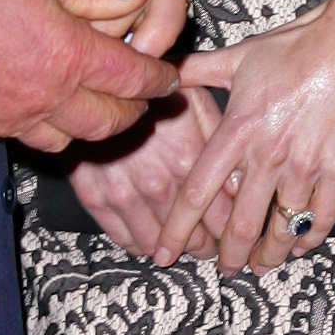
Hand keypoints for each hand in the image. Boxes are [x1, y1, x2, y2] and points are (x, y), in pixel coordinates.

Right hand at [0, 0, 179, 148]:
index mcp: (70, 55)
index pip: (132, 78)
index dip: (158, 80)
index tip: (169, 79)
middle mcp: (50, 96)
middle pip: (110, 121)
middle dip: (134, 111)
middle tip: (142, 98)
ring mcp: (17, 117)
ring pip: (72, 139)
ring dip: (94, 126)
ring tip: (98, 107)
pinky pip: (33, 139)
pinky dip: (52, 131)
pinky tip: (49, 110)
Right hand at [64, 88, 227, 259]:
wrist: (94, 84)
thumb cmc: (150, 90)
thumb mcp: (195, 101)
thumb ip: (219, 142)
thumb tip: (240, 180)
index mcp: (188, 161)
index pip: (222, 220)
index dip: (232, 231)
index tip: (235, 233)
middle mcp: (158, 185)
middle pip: (193, 240)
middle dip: (207, 246)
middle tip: (212, 246)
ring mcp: (124, 194)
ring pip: (158, 246)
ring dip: (173, 250)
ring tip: (182, 245)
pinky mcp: (95, 198)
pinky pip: (124, 239)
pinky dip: (141, 245)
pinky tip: (150, 239)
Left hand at [160, 0, 334, 272]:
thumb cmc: (300, 44)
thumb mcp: (240, 56)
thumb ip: (197, 71)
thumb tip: (163, 72)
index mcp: (238, 130)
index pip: (196, 193)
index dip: (177, 230)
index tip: (164, 254)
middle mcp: (268, 155)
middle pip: (239, 226)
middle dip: (226, 257)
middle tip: (223, 268)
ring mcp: (306, 167)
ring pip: (279, 231)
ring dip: (266, 256)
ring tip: (259, 266)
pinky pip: (320, 219)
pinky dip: (306, 240)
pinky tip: (298, 246)